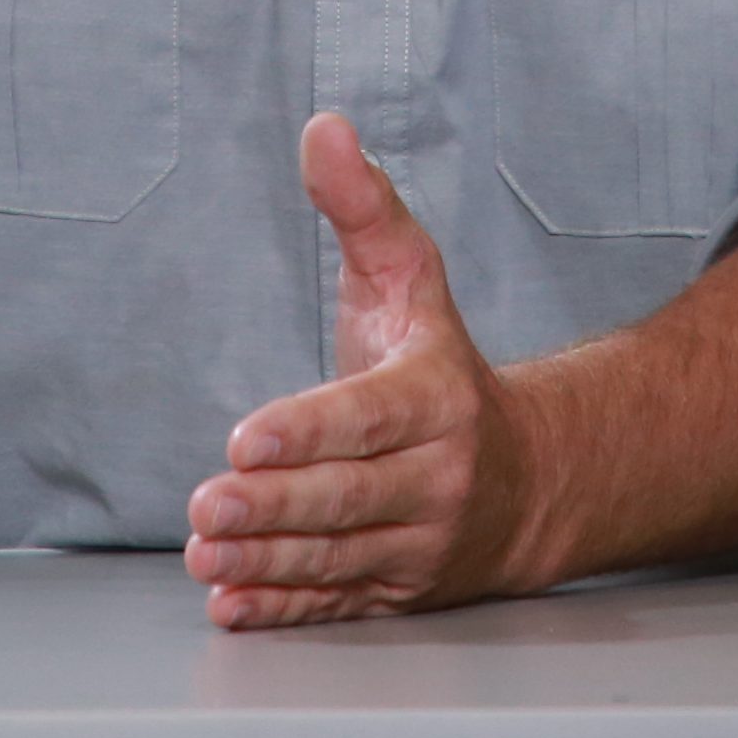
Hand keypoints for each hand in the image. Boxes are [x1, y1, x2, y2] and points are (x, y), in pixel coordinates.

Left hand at [183, 114, 554, 629]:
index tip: (247, 438)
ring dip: (267, 562)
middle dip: (275, 504)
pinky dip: (285, 609)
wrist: (532, 480)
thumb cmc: (444, 369)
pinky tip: (233, 604)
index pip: (366, 417)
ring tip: (206, 556)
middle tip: (208, 505)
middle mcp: (435, 477)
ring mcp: (419, 542)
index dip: (307, 431)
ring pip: (337, 556)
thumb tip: (324, 128)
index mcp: (435, 399)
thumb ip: (363, 208)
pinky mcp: (400, 589)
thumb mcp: (412, 280)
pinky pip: (338, 604)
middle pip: (346, 496)